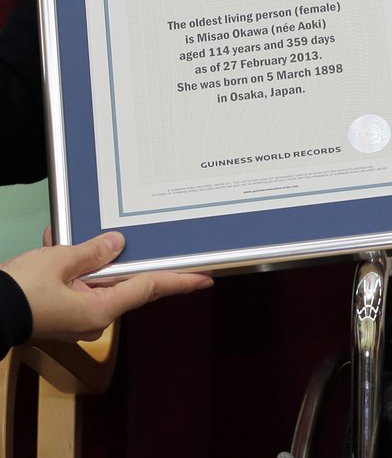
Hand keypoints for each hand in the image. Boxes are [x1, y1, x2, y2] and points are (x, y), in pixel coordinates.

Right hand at [2, 232, 211, 342]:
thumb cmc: (18, 292)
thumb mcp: (58, 261)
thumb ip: (93, 252)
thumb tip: (118, 244)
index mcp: (101, 309)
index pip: (150, 288)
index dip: (180, 281)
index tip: (206, 278)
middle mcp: (95, 318)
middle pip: (127, 283)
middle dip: (127, 259)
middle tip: (140, 240)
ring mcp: (79, 318)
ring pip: (99, 280)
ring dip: (91, 259)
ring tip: (74, 239)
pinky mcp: (63, 314)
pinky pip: (78, 284)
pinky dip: (72, 265)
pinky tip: (59, 245)